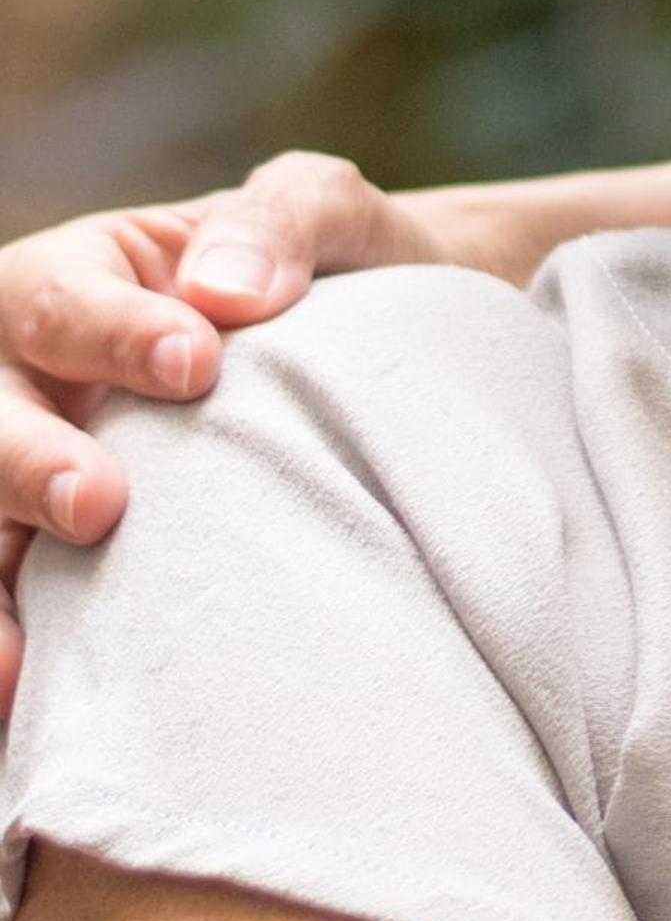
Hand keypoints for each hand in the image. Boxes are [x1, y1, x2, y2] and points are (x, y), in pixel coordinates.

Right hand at [0, 152, 480, 712]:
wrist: (384, 361)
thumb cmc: (341, 271)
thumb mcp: (329, 213)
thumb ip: (283, 218)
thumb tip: (227, 293)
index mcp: (82, 279)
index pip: (61, 301)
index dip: (116, 334)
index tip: (198, 365)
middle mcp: (30, 379)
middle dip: (25, 463)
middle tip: (99, 505)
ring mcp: (32, 469)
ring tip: (22, 663)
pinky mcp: (49, 560)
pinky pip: (8, 595)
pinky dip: (12, 639)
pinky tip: (25, 707)